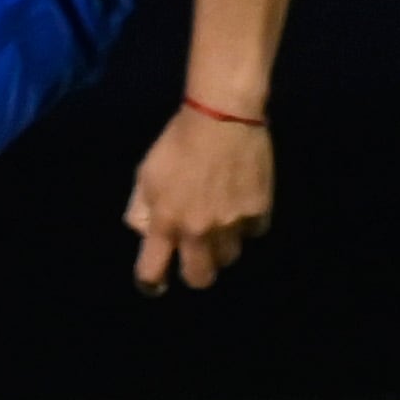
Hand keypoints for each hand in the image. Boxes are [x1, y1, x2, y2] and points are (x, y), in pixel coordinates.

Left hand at [124, 106, 272, 294]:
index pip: (152, 271)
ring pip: (228, 257)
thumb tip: (144, 233)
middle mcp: (198, 231)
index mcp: (165, 222)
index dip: (151, 282)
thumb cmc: (177, 143)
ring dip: (221, 246)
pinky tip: (239, 203)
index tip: (155, 282)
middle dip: (195, 272)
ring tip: (219, 222)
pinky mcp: (258, 213)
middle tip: (194, 257)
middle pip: (200, 278)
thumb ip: (140, 208)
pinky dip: (246, 224)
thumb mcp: (146, 173)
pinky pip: (252, 233)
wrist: (222, 117)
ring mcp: (231, 224)